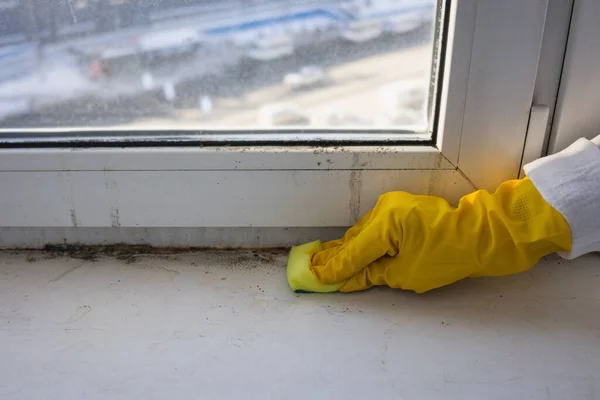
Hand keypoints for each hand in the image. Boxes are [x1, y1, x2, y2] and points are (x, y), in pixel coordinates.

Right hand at [309, 178, 570, 292]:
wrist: (480, 234)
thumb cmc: (448, 256)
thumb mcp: (406, 273)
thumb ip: (372, 274)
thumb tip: (349, 278)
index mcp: (385, 224)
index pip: (352, 252)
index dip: (334, 269)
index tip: (314, 277)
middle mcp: (384, 210)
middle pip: (353, 239)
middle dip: (336, 258)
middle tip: (314, 270)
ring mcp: (392, 205)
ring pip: (363, 232)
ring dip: (350, 249)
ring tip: (329, 263)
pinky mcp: (400, 207)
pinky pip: (375, 227)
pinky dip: (365, 241)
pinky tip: (354, 252)